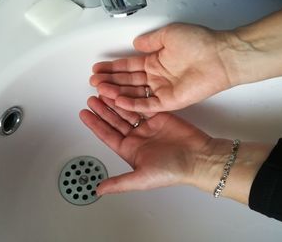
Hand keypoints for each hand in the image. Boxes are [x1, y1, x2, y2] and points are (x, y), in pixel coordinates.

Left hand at [79, 96, 272, 202]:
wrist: (198, 157)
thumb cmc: (172, 170)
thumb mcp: (141, 178)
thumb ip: (119, 183)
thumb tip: (98, 190)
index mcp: (130, 151)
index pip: (107, 135)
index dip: (95, 124)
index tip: (84, 114)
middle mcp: (137, 137)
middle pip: (114, 121)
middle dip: (102, 110)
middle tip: (91, 98)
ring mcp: (147, 126)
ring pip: (126, 110)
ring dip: (114, 101)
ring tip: (103, 90)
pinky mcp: (158, 116)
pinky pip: (141, 104)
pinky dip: (131, 97)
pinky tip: (122, 90)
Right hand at [90, 23, 234, 112]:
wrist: (219, 57)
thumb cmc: (199, 43)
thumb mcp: (169, 35)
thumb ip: (150, 41)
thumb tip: (136, 43)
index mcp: (156, 61)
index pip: (129, 66)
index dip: (113, 68)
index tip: (98, 69)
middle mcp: (157, 76)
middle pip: (128, 81)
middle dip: (110, 81)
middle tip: (94, 82)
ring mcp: (162, 90)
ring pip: (134, 93)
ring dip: (117, 92)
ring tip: (100, 90)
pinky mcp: (169, 101)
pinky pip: (147, 105)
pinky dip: (132, 104)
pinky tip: (118, 101)